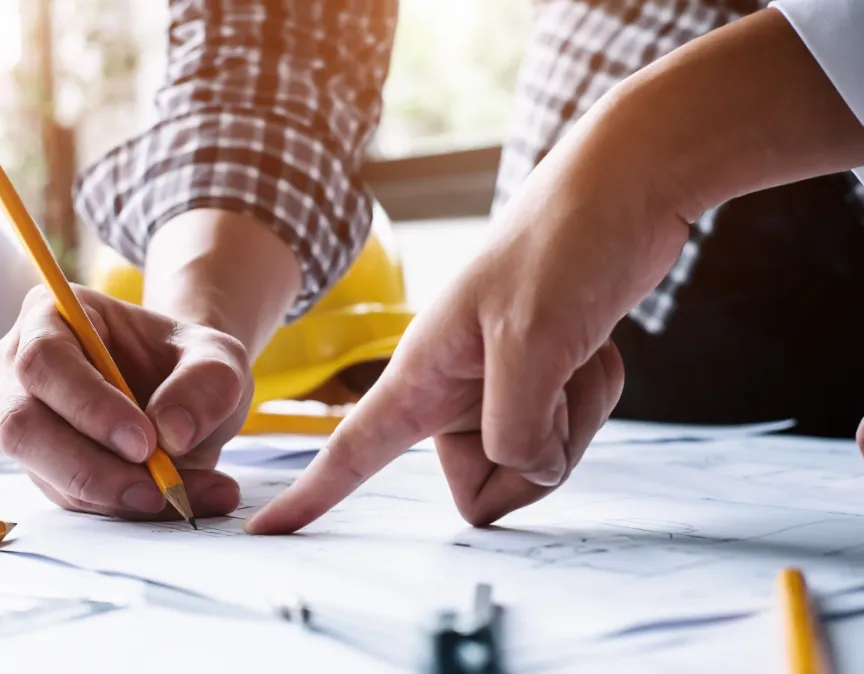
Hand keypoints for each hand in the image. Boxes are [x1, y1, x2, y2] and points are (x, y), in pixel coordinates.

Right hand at [0, 284, 251, 519]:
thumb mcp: (220, 358)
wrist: (186, 394)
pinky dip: (125, 508)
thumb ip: (207, 383)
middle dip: (90, 466)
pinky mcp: (44, 468)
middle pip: (23, 424)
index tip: (144, 442)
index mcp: (50, 316)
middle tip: (156, 488)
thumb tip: (172, 433)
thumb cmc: (189, 362)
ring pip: (43, 472)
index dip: (87, 405)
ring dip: (112, 495)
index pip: (44, 359)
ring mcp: (27, 421)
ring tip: (180, 496)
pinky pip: (71, 499)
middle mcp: (21, 368)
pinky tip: (179, 500)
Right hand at [246, 96, 692, 533]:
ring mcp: (497, 387)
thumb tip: (524, 469)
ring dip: (575, 418)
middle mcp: (452, 389)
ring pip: (535, 463)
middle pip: (484, 485)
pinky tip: (596, 348)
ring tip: (578, 352)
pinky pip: (569, 431)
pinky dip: (594, 396)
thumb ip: (513, 427)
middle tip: (557, 382)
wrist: (625, 188)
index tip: (261, 533)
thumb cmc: (564, 244)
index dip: (310, 498)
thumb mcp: (532, 339)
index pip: (351, 452)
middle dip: (535, 454)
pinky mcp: (540, 380)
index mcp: (420, 375)